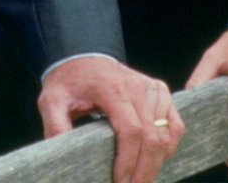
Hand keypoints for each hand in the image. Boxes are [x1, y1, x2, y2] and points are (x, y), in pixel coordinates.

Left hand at [39, 56, 182, 182]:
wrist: (83, 57)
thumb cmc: (69, 81)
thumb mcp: (52, 100)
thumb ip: (55, 126)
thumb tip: (62, 153)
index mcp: (112, 88)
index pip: (131, 131)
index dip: (128, 162)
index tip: (118, 182)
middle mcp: (137, 86)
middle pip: (152, 138)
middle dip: (143, 172)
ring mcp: (152, 88)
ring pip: (166, 136)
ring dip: (155, 164)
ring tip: (138, 179)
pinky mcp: (161, 92)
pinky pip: (175, 126)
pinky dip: (168, 147)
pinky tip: (154, 161)